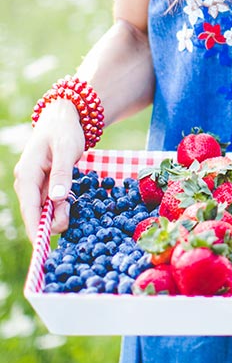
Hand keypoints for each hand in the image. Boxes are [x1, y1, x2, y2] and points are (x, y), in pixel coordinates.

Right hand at [14, 100, 84, 242]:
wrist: (64, 116)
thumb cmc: (64, 130)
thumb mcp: (67, 149)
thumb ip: (63, 173)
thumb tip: (58, 198)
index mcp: (27, 174)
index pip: (29, 208)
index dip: (36, 228)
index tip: (42, 246)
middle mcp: (27, 181)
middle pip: (37, 212)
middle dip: (53, 219)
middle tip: (72, 215)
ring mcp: (35, 183)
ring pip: (45, 209)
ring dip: (59, 213)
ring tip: (73, 204)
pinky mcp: (44, 184)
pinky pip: (50, 202)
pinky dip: (60, 206)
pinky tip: (71, 204)